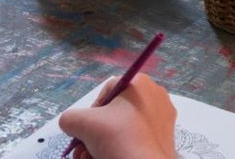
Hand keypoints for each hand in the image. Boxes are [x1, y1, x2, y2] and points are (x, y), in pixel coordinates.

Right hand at [58, 74, 176, 158]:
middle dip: (93, 135)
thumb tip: (72, 123)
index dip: (91, 111)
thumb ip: (70, 118)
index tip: (86, 129)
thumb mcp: (81, 123)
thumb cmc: (117, 138)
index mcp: (139, 83)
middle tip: (83, 150)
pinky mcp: (164, 138)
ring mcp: (162, 118)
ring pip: (123, 129)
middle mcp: (154, 96)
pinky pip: (136, 140)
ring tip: (90, 158)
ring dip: (100, 145)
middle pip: (114, 113)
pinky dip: (119, 151)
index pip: (107, 91)